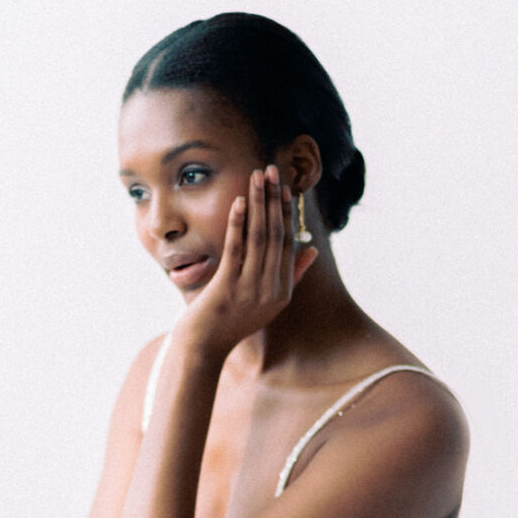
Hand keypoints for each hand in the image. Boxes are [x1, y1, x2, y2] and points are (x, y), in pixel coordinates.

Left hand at [180, 165, 317, 362]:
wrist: (205, 347)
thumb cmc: (232, 322)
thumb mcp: (268, 302)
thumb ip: (292, 275)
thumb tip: (313, 249)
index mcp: (282, 291)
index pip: (288, 243)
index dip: (286, 213)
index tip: (284, 187)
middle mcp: (271, 289)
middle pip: (276, 235)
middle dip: (274, 200)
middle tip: (272, 170)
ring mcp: (250, 288)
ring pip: (259, 238)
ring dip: (258, 204)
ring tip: (257, 177)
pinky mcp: (228, 287)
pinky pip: (236, 249)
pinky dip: (238, 223)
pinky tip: (238, 202)